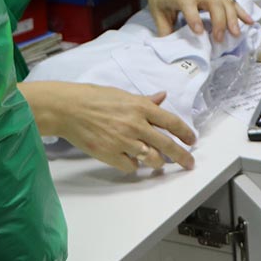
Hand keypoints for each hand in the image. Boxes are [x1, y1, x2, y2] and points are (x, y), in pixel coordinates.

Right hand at [18, 81, 196, 171]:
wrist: (69, 109)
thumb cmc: (94, 98)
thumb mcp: (123, 94)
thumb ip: (144, 100)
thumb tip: (162, 97)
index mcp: (141, 107)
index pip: (172, 122)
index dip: (185, 133)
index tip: (192, 140)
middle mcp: (136, 125)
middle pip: (167, 145)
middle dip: (182, 157)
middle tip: (189, 163)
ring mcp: (124, 141)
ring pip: (152, 159)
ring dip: (157, 162)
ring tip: (158, 162)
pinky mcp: (111, 155)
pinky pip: (131, 166)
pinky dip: (134, 165)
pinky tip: (132, 160)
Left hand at [144, 0, 252, 42]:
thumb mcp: (158, 15)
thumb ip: (165, 32)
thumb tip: (171, 50)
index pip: (189, 4)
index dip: (194, 17)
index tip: (198, 32)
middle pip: (213, 3)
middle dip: (219, 21)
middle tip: (219, 39)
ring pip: (225, 2)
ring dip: (232, 18)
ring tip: (235, 34)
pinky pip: (232, 2)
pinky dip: (241, 12)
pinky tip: (250, 22)